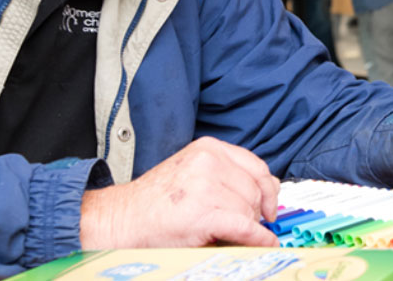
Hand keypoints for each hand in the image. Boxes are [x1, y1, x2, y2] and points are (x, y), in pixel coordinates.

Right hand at [79, 137, 279, 249]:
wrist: (121, 219)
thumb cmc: (156, 201)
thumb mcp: (193, 173)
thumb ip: (228, 175)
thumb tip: (269, 191)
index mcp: (208, 148)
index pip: (257, 167)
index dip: (268, 190)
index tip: (270, 207)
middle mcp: (209, 162)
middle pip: (254, 191)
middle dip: (252, 212)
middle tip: (240, 225)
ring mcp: (206, 186)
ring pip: (249, 211)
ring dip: (245, 226)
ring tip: (222, 231)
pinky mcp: (203, 213)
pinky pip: (245, 227)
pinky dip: (258, 238)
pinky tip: (264, 243)